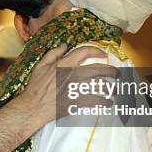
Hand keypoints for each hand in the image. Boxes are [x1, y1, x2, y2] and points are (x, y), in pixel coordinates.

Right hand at [0, 45, 117, 151]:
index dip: (96, 51)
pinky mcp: (78, 102)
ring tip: (115, 90)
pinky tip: (108, 103)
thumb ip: (53, 54)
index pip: (85, 52)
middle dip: (111, 71)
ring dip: (110, 88)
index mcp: (66, 63)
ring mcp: (78, 89)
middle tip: (117, 73)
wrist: (34, 106)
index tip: (103, 53)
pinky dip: (104, 102)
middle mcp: (74, 74)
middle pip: (99, 69)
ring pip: (100, 86)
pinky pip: (96, 101)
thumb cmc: (35, 86)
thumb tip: (63, 45)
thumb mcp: (40, 65)